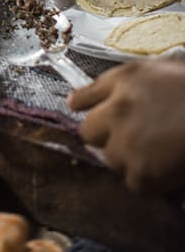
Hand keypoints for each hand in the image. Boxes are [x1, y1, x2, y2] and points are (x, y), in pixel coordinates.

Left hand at [68, 60, 184, 193]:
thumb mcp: (162, 68)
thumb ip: (125, 80)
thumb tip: (86, 95)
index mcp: (123, 81)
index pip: (85, 96)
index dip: (85, 105)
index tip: (83, 110)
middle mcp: (117, 110)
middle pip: (88, 132)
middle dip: (105, 135)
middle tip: (131, 137)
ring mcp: (126, 143)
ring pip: (111, 159)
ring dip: (128, 159)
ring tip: (157, 151)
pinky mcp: (142, 173)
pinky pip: (134, 182)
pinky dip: (149, 180)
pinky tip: (167, 167)